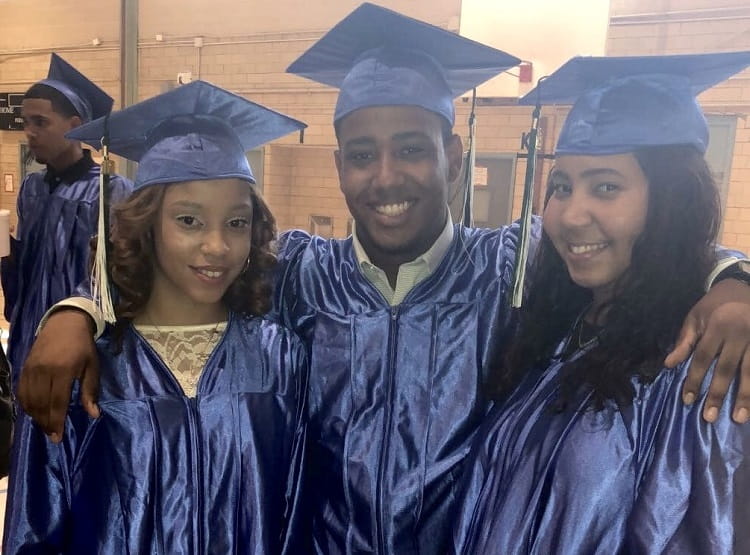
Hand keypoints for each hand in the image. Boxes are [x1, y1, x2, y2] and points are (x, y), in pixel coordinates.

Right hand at [17, 308, 99, 442]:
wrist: (65, 323)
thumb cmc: (83, 346)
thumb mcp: (92, 367)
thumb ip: (90, 391)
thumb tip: (94, 415)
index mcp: (63, 371)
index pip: (57, 403)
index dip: (56, 422)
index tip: (57, 437)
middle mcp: (43, 371)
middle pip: (40, 404)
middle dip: (45, 423)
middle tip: (52, 436)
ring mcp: (31, 369)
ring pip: (29, 400)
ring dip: (35, 416)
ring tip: (44, 427)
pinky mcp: (24, 367)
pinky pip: (22, 391)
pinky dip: (26, 405)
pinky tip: (33, 412)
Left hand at [665, 280, 749, 423]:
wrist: (745, 285)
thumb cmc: (715, 304)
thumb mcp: (695, 317)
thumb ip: (684, 342)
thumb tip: (668, 365)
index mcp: (717, 326)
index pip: (703, 358)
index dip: (695, 380)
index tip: (688, 401)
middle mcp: (740, 334)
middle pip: (727, 369)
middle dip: (718, 394)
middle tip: (710, 417)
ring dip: (746, 397)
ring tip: (739, 418)